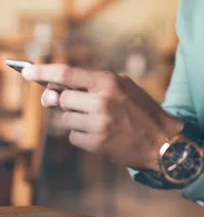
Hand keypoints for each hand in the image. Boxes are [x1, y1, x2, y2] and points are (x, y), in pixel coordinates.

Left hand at [22, 64, 182, 169]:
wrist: (163, 141)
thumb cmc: (141, 110)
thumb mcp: (123, 86)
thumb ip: (92, 84)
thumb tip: (54, 90)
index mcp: (108, 82)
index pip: (66, 74)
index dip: (43, 72)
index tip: (26, 72)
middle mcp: (101, 101)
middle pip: (61, 99)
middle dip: (63, 101)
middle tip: (77, 103)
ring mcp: (98, 124)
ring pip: (65, 119)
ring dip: (76, 119)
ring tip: (100, 120)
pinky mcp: (97, 144)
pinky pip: (73, 136)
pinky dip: (82, 135)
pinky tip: (101, 133)